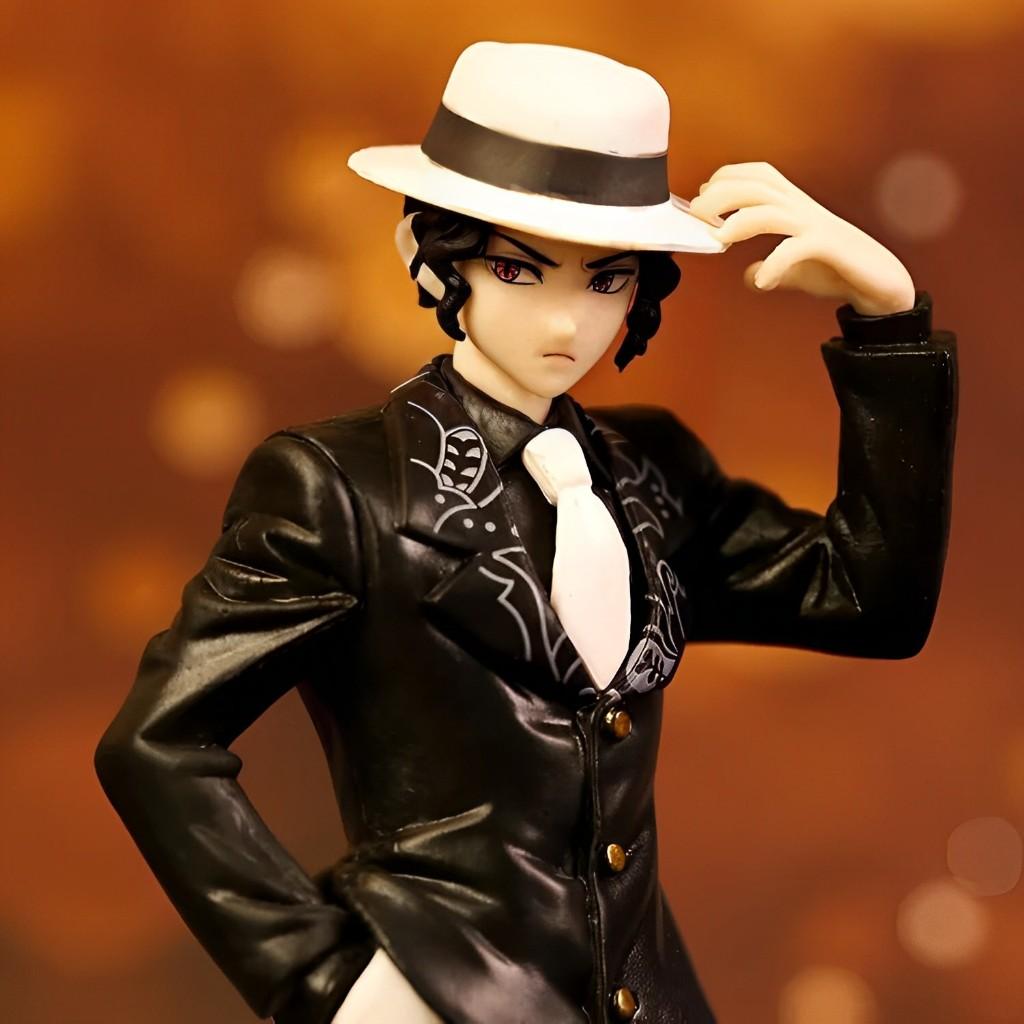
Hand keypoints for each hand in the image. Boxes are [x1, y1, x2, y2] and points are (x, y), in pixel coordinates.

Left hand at [687, 162, 915, 314]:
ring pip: (772, 210)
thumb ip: (771, 268)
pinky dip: (774, 263)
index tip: (703, 193)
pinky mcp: (829, 247)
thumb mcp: (797, 270)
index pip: (760, 175)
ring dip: (740, 221)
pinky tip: (760, 280)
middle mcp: (804, 209)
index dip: (729, 176)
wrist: (881, 283)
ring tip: (718, 239)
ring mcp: (816, 226)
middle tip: (697, 213)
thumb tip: (747, 275)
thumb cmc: (839, 269)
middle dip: (723, 194)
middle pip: (759, 186)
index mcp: (795, 206)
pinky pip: (796, 248)